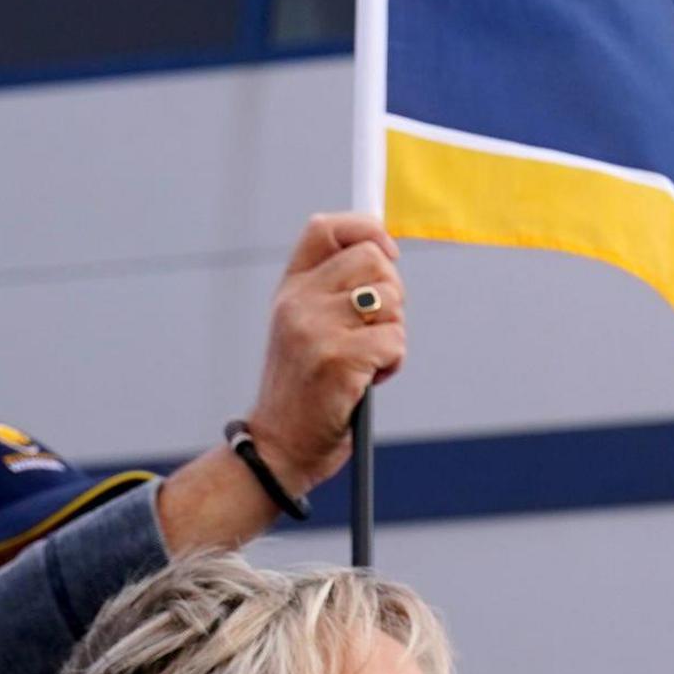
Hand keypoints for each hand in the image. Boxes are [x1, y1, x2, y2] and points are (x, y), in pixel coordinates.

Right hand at [244, 214, 406, 489]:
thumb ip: (334, 289)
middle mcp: (297, 302)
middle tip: (374, 329)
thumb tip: (387, 251)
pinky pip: (395, 341)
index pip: (325, 228)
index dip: (367, 229)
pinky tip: (365, 381)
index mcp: (290, 288)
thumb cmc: (305, 387)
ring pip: (391, 302)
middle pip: (374, 260)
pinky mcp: (337, 359)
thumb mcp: (305, 327)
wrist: (278, 445)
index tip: (388, 254)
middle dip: (392, 293)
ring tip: (363, 360)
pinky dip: (391, 363)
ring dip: (392, 334)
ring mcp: (314, 329)